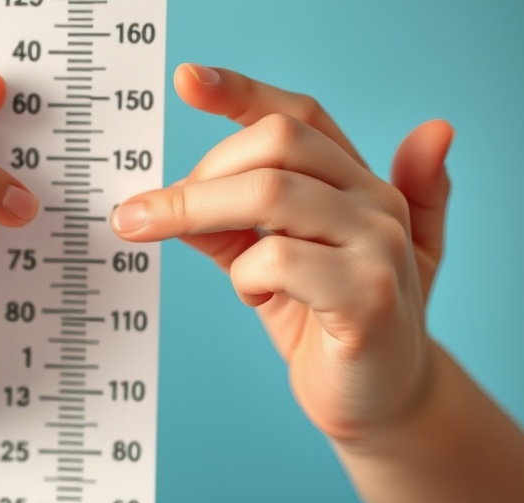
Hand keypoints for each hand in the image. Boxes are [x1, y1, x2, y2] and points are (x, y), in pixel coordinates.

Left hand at [113, 64, 453, 440]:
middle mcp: (376, 201)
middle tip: (142, 212)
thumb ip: (235, 219)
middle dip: (197, 174)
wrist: (379, 401)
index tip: (185, 81)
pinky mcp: (370, 297)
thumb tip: (181, 183)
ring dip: (195, 211)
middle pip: (276, 144)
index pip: (299, 116)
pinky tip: (250, 297)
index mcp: (356, 182)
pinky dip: (245, 277)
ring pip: (271, 193)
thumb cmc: (325, 321)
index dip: (241, 92)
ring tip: (159, 234)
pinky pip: (280, 260)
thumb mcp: (268, 261)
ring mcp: (380, 245)